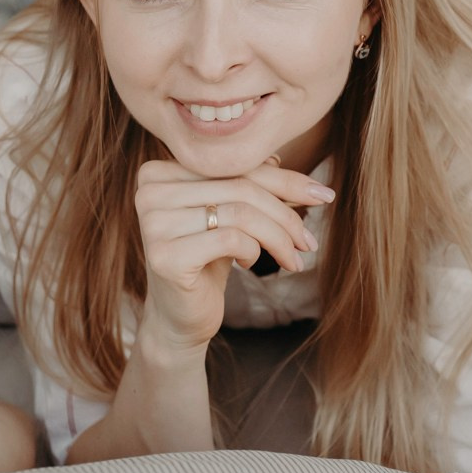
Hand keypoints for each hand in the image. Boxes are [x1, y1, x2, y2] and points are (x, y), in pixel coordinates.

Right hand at [135, 157, 330, 352]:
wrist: (178, 318)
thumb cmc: (205, 260)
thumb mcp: (226, 216)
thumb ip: (243, 182)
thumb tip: (277, 153)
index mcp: (157, 171)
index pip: (233, 167)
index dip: (283, 180)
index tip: (323, 195)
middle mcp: (148, 192)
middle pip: (240, 188)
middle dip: (286, 215)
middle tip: (309, 241)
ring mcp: (152, 224)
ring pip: (240, 213)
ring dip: (278, 238)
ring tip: (293, 258)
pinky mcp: (165, 256)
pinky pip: (231, 239)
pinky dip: (253, 251)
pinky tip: (250, 263)